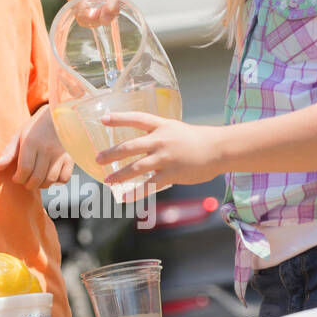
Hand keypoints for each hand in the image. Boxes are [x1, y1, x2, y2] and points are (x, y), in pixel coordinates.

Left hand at [0, 104, 73, 189]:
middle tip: (25, 180)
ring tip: (36, 179)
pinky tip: (51, 174)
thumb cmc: (35, 127)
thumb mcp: (18, 136)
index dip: (19, 178)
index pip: (25, 169)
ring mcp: (60, 154)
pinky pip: (64, 178)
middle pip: (37, 178)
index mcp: (31, 142)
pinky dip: (57, 181)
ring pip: (50, 180)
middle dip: (28, 184)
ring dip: (41, 185)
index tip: (16, 178)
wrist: (59, 115)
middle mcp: (46, 148)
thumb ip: (7, 154)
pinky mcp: (70, 157)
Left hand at [96, 111, 223, 186]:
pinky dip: (135, 193)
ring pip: (136, 167)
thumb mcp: (177, 130)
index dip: (119, 119)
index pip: (137, 119)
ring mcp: (165, 158)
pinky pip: (149, 185)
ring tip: (107, 181)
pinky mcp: (171, 174)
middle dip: (111, 154)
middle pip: (130, 146)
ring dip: (119, 175)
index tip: (103, 119)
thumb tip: (147, 146)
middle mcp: (161, 140)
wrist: (219, 149)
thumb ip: (161, 136)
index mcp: (162, 126)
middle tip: (97, 159)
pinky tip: (124, 198)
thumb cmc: (199, 140)